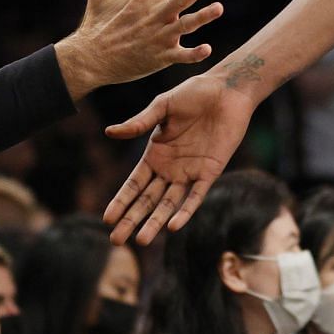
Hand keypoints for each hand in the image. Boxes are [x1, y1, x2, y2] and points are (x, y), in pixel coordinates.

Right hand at [52, 0, 222, 100]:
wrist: (90, 58)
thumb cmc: (97, 23)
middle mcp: (155, 15)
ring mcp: (159, 37)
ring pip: (186, 25)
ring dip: (202, 17)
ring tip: (219, 8)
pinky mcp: (160, 58)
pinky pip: (181, 56)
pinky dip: (194, 54)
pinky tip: (207, 49)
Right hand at [103, 71, 252, 244]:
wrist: (226, 91)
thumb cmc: (194, 94)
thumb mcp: (162, 106)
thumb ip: (139, 122)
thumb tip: (109, 132)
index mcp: (155, 155)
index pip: (134, 185)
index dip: (121, 202)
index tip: (107, 220)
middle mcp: (170, 168)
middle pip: (147, 200)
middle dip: (131, 220)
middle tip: (116, 242)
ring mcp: (189, 172)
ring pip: (168, 204)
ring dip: (155, 222)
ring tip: (142, 241)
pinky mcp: (210, 172)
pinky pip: (196, 196)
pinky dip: (185, 211)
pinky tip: (174, 227)